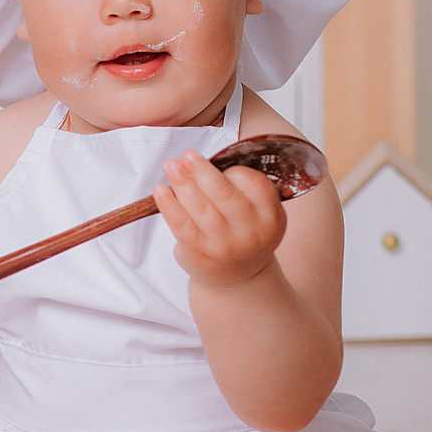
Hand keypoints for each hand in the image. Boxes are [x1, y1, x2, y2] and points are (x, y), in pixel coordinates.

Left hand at [154, 150, 286, 287]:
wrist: (238, 276)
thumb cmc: (242, 232)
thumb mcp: (257, 212)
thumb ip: (240, 189)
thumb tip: (202, 162)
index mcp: (270, 216)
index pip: (255, 185)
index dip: (235, 171)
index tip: (221, 165)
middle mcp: (250, 232)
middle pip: (225, 195)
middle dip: (203, 172)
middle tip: (188, 155)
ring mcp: (224, 245)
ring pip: (201, 208)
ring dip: (183, 183)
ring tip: (171, 165)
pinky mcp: (200, 253)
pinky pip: (181, 225)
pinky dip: (168, 204)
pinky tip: (160, 190)